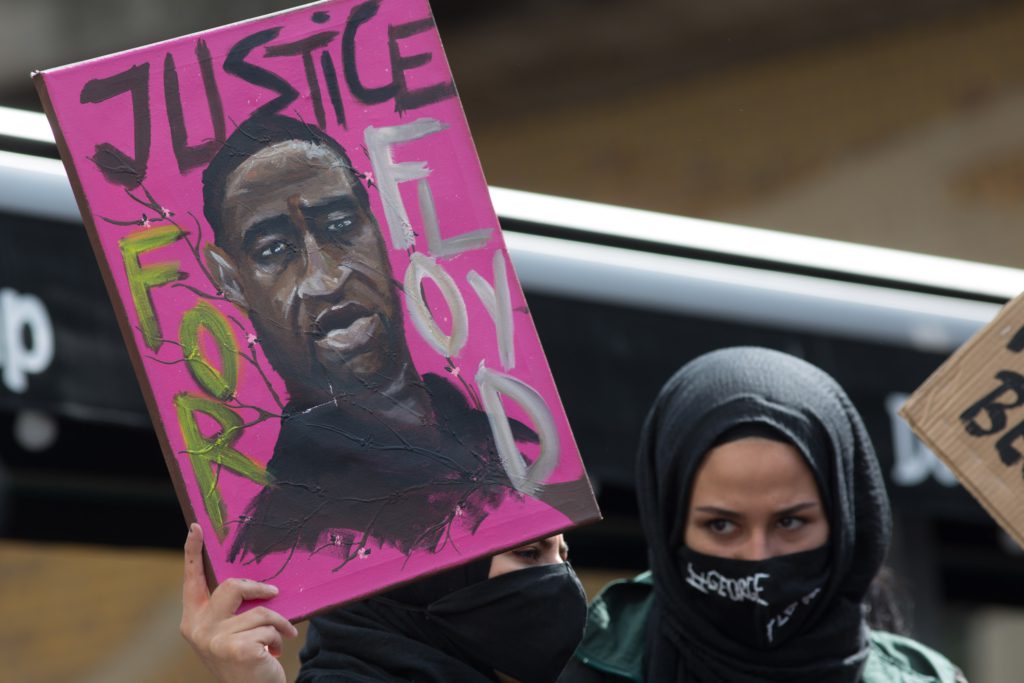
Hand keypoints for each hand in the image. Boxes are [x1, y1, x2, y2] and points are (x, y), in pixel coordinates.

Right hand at [180, 523, 297, 682]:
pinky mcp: (234, 648)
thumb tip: (251, 582)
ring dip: (277, 623)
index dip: (193, 553)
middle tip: (274, 592)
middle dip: (259, 588)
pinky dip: (279, 637)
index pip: (192, 580)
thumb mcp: (232, 632)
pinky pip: (269, 627)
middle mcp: (197, 629)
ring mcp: (213, 640)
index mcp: (192, 619)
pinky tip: (273, 653)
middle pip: (232, 586)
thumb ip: (232, 610)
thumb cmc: (246, 658)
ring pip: (258, 610)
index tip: (196, 527)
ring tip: (278, 639)